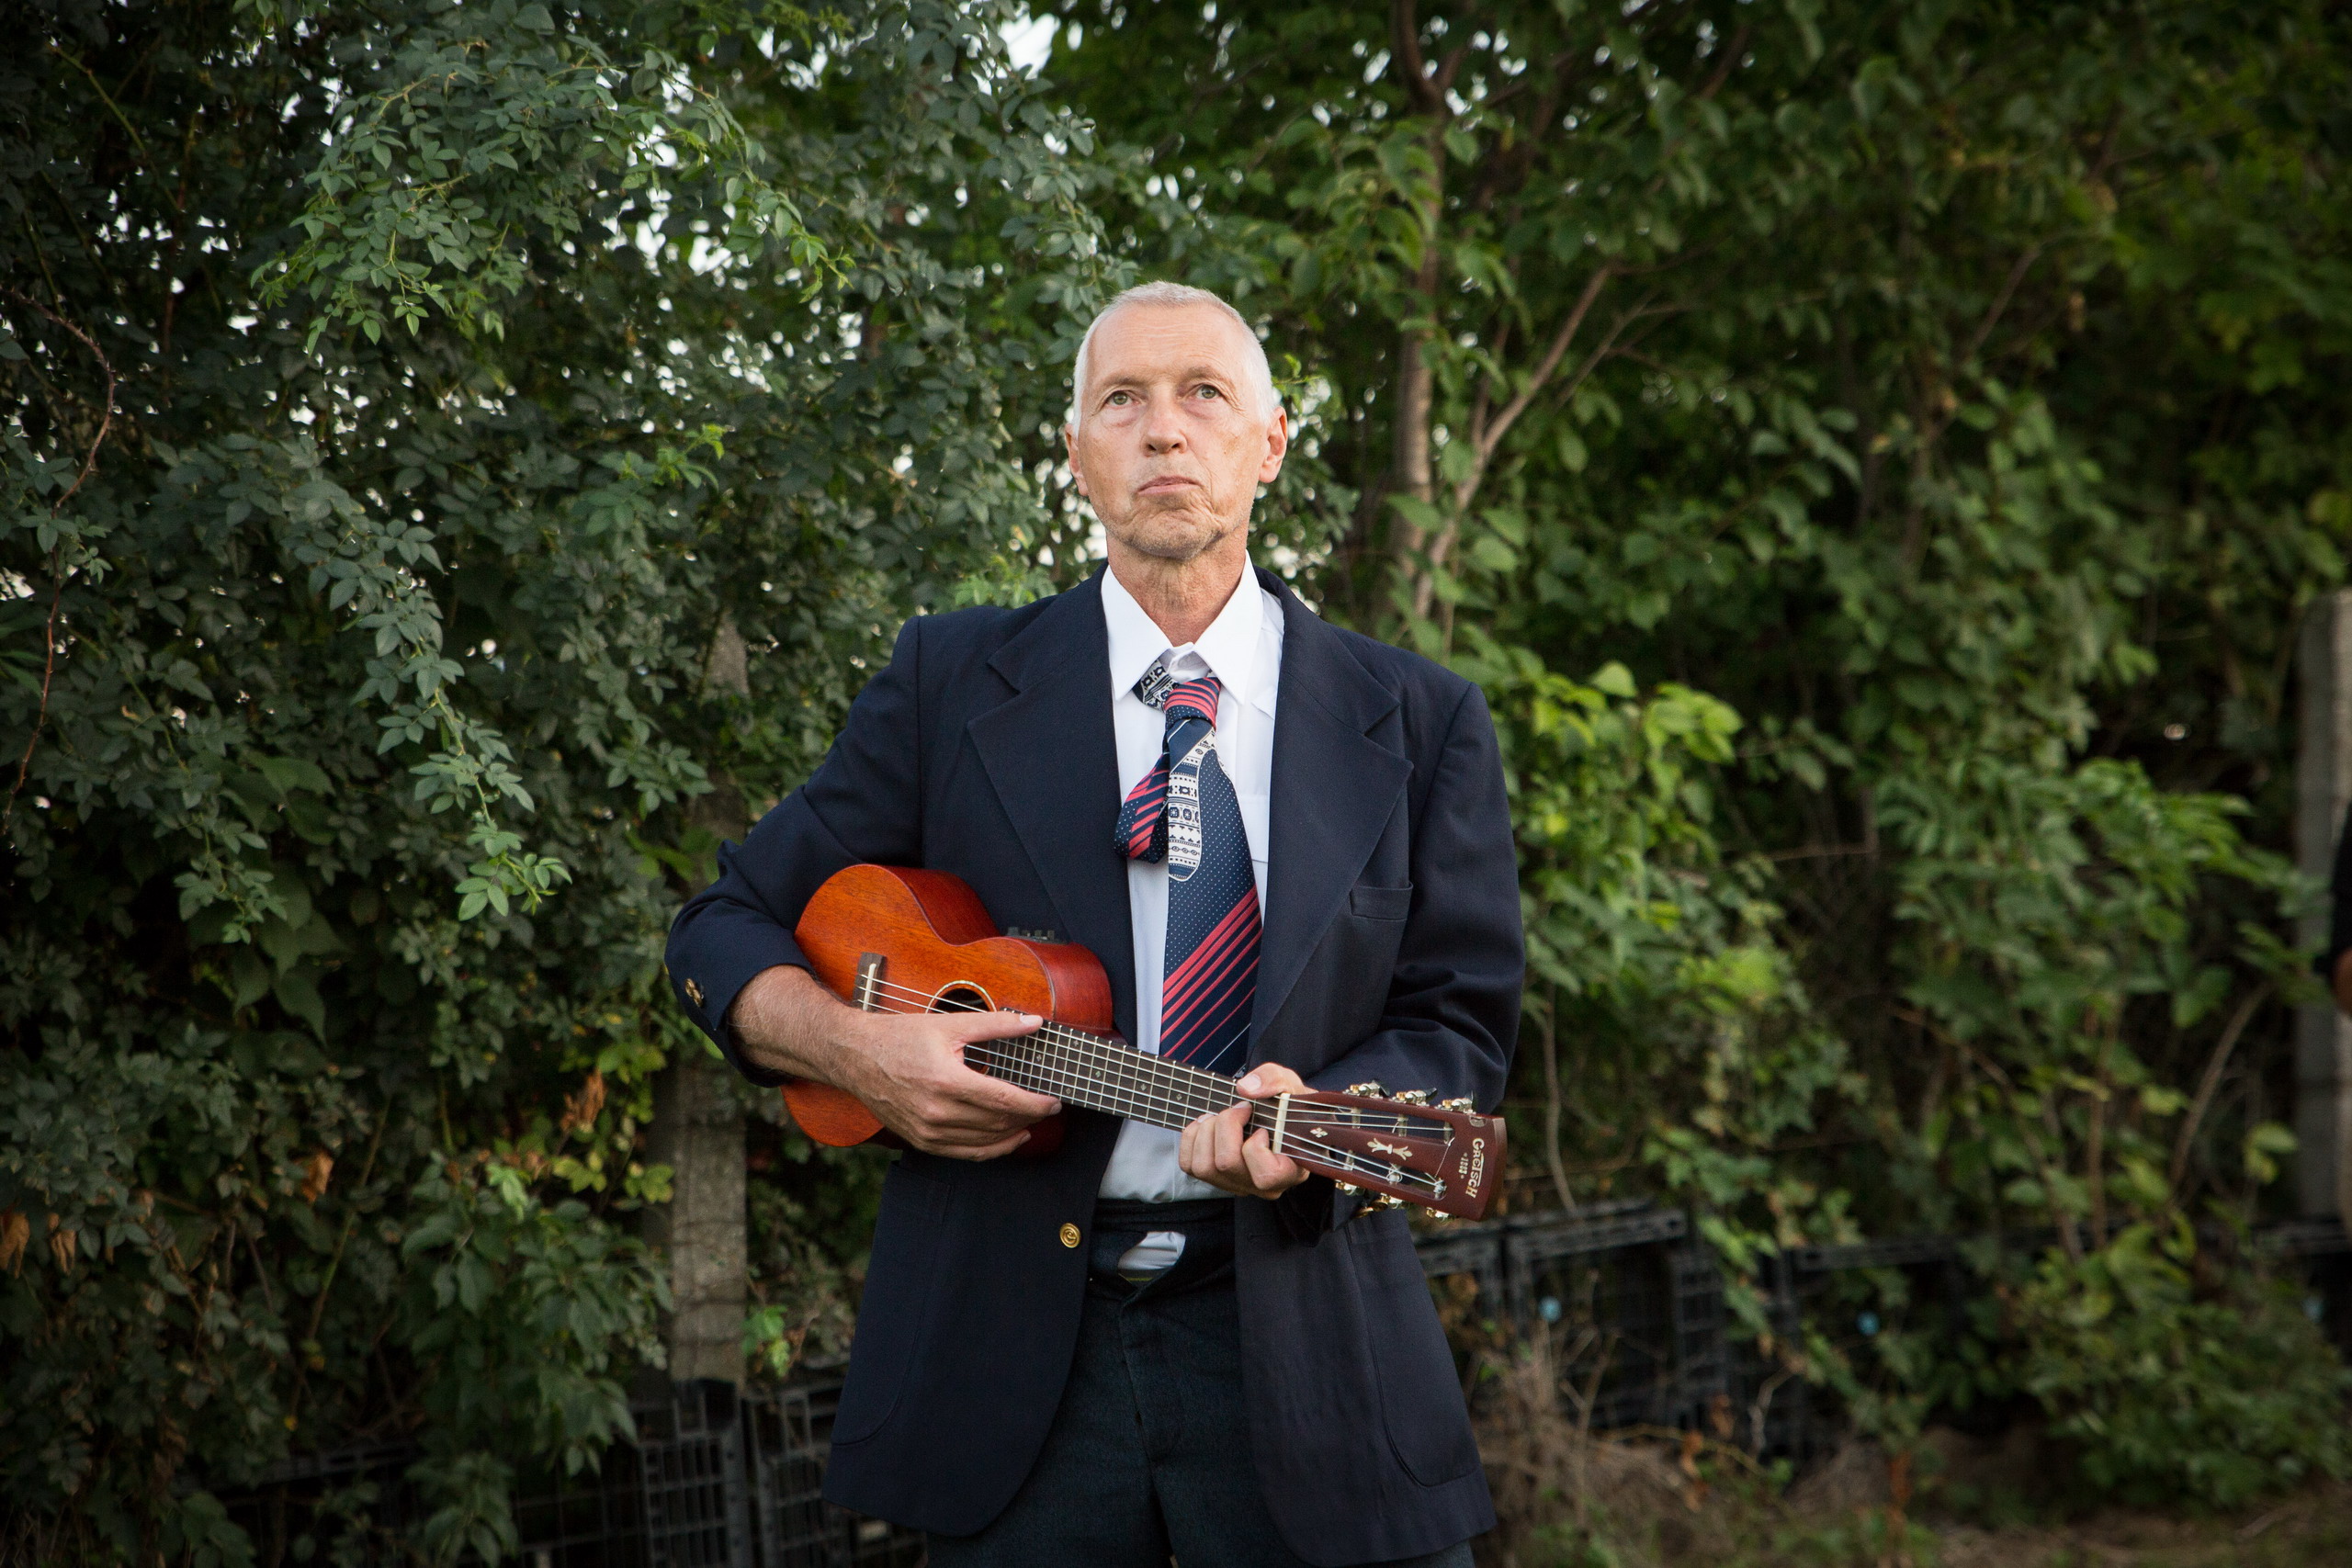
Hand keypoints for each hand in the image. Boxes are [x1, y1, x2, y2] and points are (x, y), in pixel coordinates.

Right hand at [834, 1007, 1061, 1160]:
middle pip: (997, 1123)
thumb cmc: (899, 1037)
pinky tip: (1007, 1139)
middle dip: (1029, 1118)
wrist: (856, 1057)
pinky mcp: (922, 1141)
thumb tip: (1033, 1022)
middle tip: (1048, 1108)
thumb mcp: (949, 1024)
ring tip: (1032, 1123)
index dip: (1034, 1104)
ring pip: (984, 1142)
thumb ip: (996, 1024)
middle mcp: (937, 1112)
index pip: (1003, 1100)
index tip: (1053, 1101)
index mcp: (946, 1081)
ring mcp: (928, 1131)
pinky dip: (991, 1150)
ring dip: (1014, 1135)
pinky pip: (965, 1154)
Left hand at [1179, 1062, 1310, 1199]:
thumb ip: (1274, 1080)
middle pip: (1227, 1164)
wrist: (1274, 1114)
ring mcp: (1237, 1184)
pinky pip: (1190, 1166)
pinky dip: (1192, 1139)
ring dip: (1207, 1132)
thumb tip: (1245, 1088)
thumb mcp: (1289, 1085)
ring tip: (1219, 1116)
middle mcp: (1262, 1186)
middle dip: (1226, 1127)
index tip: (1262, 1128)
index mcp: (1289, 1171)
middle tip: (1238, 1110)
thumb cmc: (1285, 1105)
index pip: (1266, 1175)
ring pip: (1205, 1168)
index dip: (1256, 1147)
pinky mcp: (1215, 1179)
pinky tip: (1206, 1125)